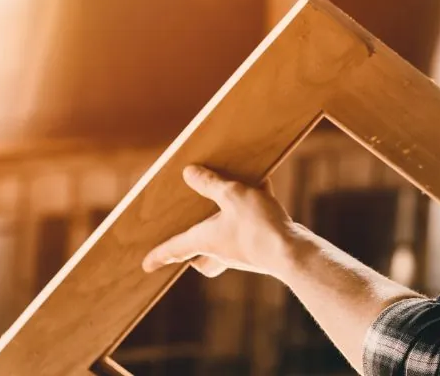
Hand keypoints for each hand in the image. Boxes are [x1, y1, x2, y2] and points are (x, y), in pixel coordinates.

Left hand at [141, 165, 296, 278]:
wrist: (294, 253)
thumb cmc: (257, 226)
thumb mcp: (232, 195)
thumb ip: (210, 183)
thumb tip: (188, 172)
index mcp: (207, 241)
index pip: (176, 249)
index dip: (159, 255)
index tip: (145, 266)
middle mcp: (223, 252)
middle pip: (203, 259)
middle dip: (196, 254)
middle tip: (192, 244)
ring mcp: (244, 253)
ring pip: (228, 246)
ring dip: (226, 228)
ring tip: (231, 203)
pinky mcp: (264, 248)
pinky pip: (252, 230)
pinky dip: (254, 212)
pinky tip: (263, 187)